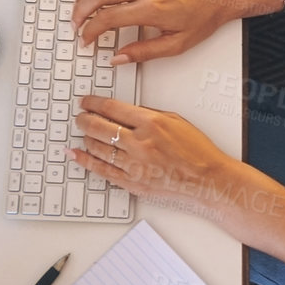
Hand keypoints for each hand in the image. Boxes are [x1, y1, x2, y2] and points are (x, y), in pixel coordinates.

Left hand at [70, 95, 245, 207]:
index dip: (93, 103)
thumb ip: (149, 114)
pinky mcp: (133, 183)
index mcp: (151, 123)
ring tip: (82, 132)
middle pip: (99, 127)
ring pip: (98, 148)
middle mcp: (140, 143)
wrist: (207, 179)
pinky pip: (102, 170)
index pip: (112, 108)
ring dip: (85, 138)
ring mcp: (135, 165)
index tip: (86, 101)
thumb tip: (125, 112)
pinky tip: (77, 155)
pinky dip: (86, 161)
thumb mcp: (176, 120)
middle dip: (84, 119)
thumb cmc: (197, 151)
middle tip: (79, 116)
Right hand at [71, 0, 276, 63]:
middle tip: (76, 25)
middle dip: (80, 12)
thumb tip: (118, 58)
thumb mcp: (178, 43)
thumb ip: (145, 52)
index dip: (90, 31)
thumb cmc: (205, 15)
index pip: (107, 19)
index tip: (86, 40)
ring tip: (77, 6)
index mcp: (151, 9)